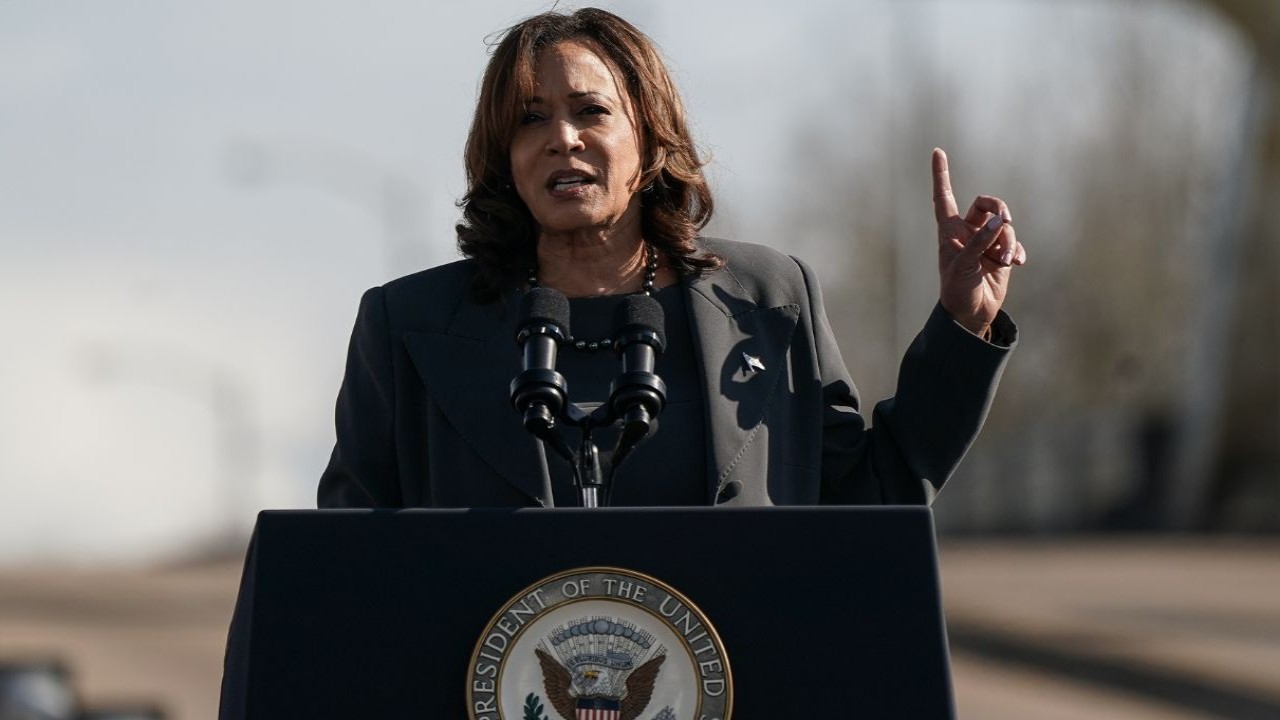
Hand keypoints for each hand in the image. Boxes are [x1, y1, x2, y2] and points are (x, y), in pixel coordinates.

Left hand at [932, 148, 1025, 337]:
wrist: (971, 314)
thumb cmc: (957, 289)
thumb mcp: (964, 264)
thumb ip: (980, 241)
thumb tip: (1001, 222)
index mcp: (949, 230)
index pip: (944, 196)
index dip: (941, 174)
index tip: (937, 151)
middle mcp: (967, 232)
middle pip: (987, 204)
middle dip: (999, 209)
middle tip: (1006, 221)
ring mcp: (986, 242)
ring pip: (1004, 226)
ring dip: (1008, 241)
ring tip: (1005, 261)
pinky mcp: (1001, 255)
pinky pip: (1015, 243)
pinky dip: (1018, 252)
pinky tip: (1017, 264)